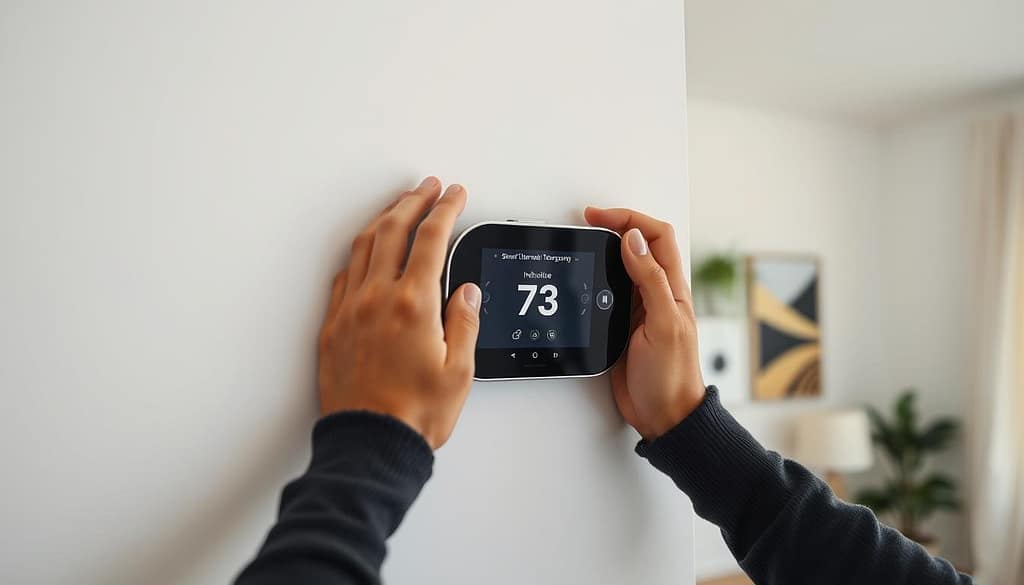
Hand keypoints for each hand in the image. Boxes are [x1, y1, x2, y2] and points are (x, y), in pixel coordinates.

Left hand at [317, 177, 480, 448]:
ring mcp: (350, 310)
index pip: (431, 239)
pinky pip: (344, 276)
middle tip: (429, 187)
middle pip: (394, 231)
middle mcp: (377, 299)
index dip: (446, 210)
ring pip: (364, 247)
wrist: (369, 444)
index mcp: (414, 305)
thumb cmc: (414, 415)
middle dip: (414, 201)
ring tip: (399, 206)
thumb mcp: (458, 371)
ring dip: (384, 219)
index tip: (456, 195)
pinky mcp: (333, 327)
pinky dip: (359, 254)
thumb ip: (464, 323)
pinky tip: (366, 252)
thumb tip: (465, 292)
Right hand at [584, 207, 705, 440]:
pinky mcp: (623, 325)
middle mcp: (657, 293)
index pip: (655, 236)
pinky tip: (585, 279)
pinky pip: (610, 292)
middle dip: (615, 226)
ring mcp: (640, 308)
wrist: (663, 415)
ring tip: (584, 242)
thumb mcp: (663, 324)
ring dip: (605, 251)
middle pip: (639, 244)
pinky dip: (597, 279)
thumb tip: (634, 240)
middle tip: (587, 223)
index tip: (598, 218)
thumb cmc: (672, 376)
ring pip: (623, 266)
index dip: (629, 218)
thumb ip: (651, 281)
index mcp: (672, 288)